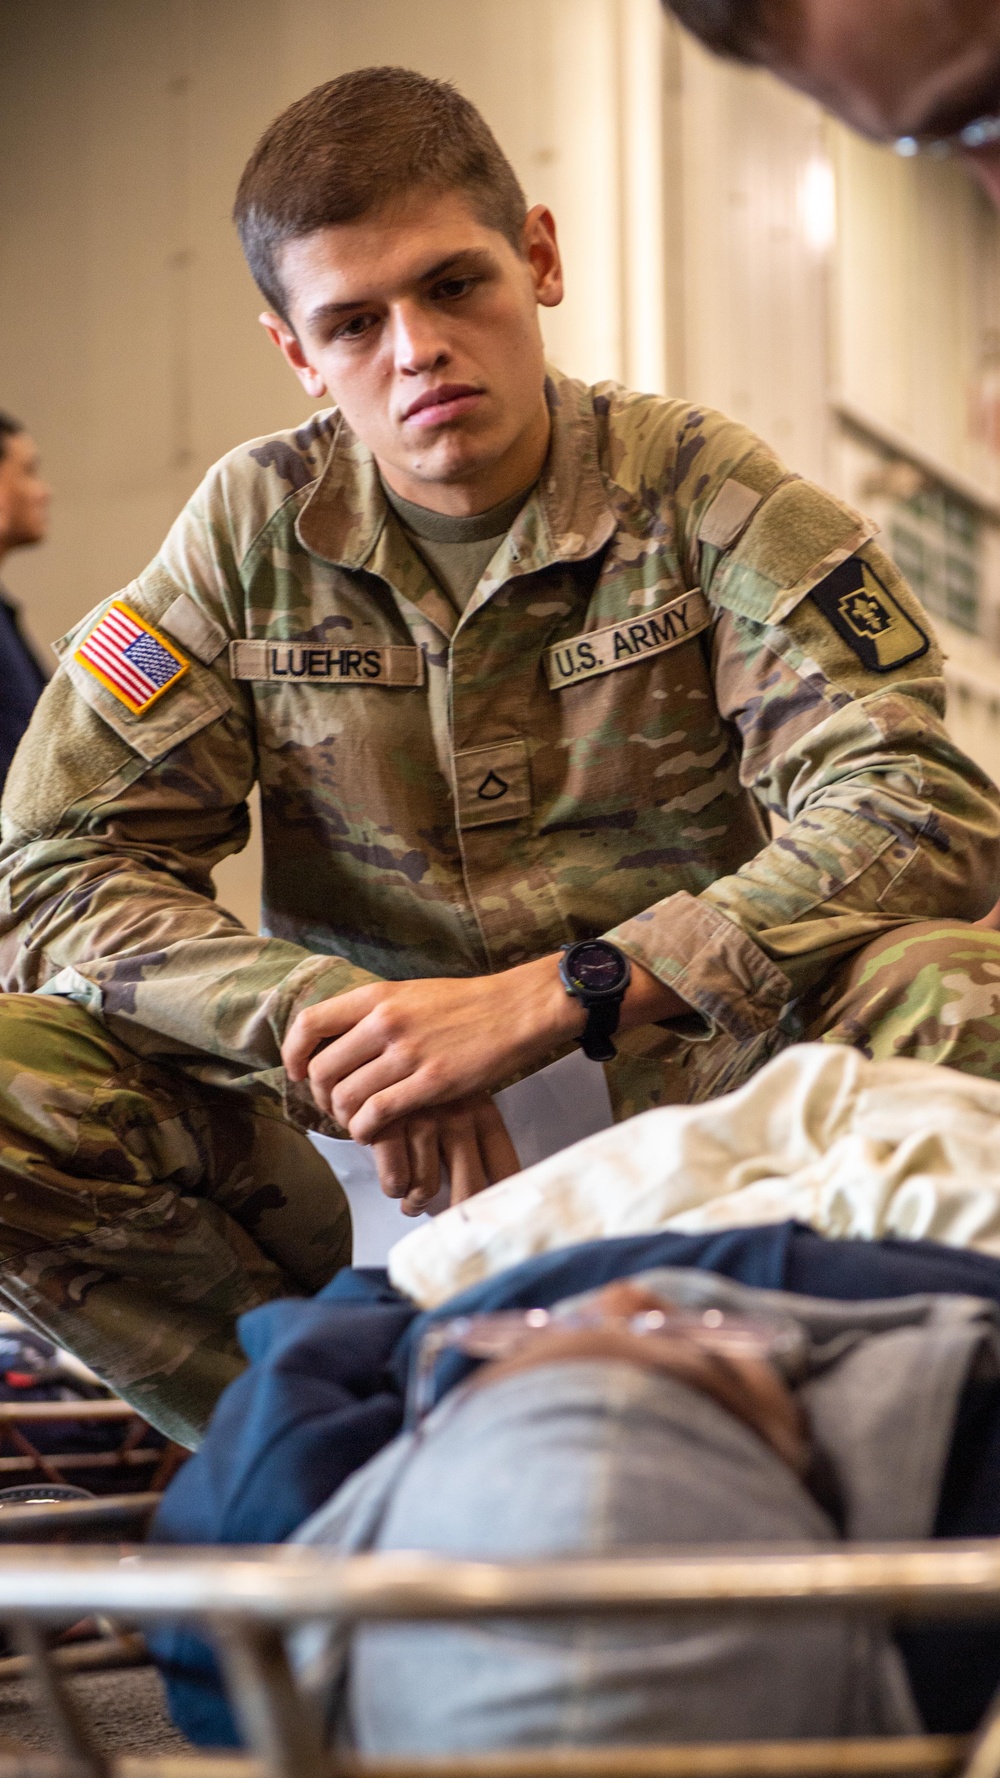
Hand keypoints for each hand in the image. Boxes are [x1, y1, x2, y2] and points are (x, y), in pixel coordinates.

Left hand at [281, 953, 685, 1142]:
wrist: (517, 1009)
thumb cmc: (467, 1005)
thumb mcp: (413, 994)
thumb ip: (377, 1014)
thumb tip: (342, 1040)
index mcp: (377, 997)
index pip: (311, 1023)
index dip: (293, 1053)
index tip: (297, 1072)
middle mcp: (385, 1022)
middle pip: (323, 1070)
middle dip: (321, 1097)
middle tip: (335, 1108)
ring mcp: (407, 1053)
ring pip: (348, 1097)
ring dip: (346, 1119)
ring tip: (358, 1124)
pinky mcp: (431, 1083)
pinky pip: (378, 1115)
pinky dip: (368, 1131)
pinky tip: (376, 1134)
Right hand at [370, 1093, 519, 1216]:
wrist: (376, 1051)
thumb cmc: (425, 1085)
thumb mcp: (461, 1097)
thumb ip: (475, 1136)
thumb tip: (488, 1194)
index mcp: (483, 1110)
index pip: (504, 1168)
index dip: (500, 1198)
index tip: (494, 1215)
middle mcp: (458, 1116)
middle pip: (469, 1188)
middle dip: (457, 1212)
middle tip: (448, 1219)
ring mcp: (423, 1120)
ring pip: (426, 1189)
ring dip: (417, 1202)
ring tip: (413, 1201)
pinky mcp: (388, 1124)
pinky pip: (395, 1181)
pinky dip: (394, 1188)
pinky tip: (395, 1183)